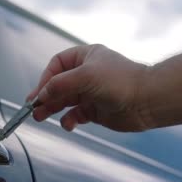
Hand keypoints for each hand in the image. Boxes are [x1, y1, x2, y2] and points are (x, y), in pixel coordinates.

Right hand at [27, 44, 152, 131]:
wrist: (148, 100)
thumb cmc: (121, 81)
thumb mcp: (85, 76)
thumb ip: (59, 85)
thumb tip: (40, 95)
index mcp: (86, 57)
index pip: (57, 65)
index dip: (46, 78)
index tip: (38, 93)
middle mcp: (88, 73)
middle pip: (58, 84)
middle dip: (45, 96)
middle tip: (33, 109)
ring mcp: (92, 92)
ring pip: (65, 101)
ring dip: (52, 109)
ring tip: (41, 117)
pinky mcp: (96, 110)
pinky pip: (76, 115)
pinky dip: (69, 120)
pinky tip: (68, 124)